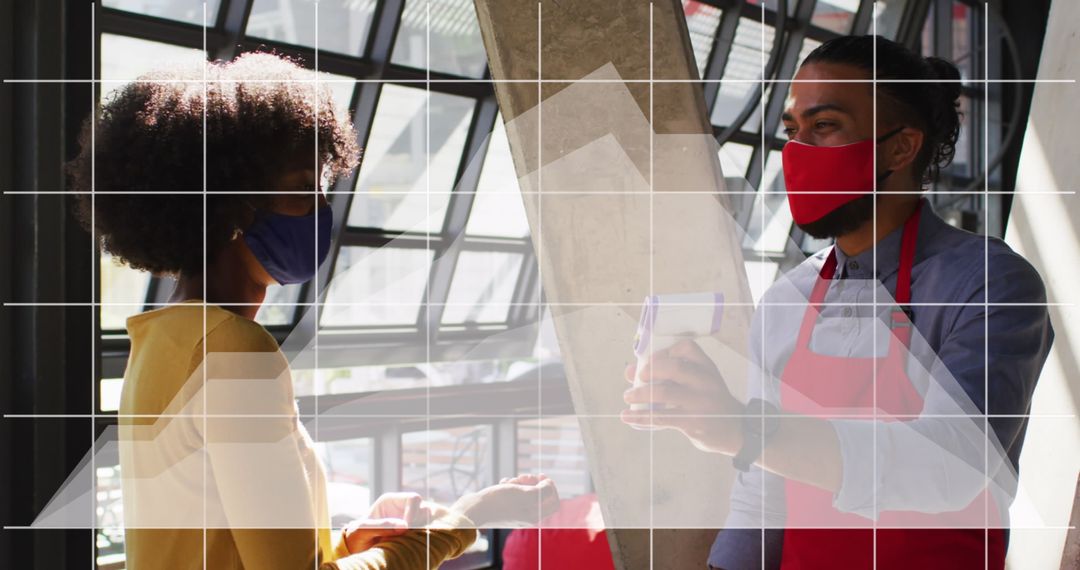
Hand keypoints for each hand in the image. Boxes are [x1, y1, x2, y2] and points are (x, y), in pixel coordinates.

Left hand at [343, 492, 432, 552]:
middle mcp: (402, 508)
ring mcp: (409, 520)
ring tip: (409, 544)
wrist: (357, 551)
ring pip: (428, 522)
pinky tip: (412, 547)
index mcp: (390, 501)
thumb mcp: (362, 531)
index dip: (413, 513)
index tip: (406, 530)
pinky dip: (423, 540)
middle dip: (420, 525)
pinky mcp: (413, 532)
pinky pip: (427, 533)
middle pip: (424, 510)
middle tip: (409, 539)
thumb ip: (381, 526)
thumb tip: (404, 527)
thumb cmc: (356, 537)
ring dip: (422, 533)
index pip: (413, 499)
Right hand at [450, 474, 559, 527]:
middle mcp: (526, 516)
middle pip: (539, 495)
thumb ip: (542, 490)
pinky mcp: (503, 507)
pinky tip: (502, 483)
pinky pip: (513, 493)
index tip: (542, 477)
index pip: (554, 502)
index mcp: (534, 516)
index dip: (551, 487)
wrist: (473, 510)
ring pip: (525, 491)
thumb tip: (548, 485)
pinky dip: (510, 485)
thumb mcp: (525, 494)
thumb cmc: (499, 502)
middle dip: (533, 482)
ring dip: (519, 481)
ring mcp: (514, 511)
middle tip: (524, 477)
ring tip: (510, 481)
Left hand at [620, 339, 742, 453]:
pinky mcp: (693, 422)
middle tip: (638, 378)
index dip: (664, 352)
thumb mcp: (698, 384)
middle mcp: (705, 382)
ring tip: (627, 397)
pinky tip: (628, 417)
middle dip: (649, 370)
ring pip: (664, 393)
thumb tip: (629, 372)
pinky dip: (640, 417)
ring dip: (640, 394)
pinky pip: (661, 418)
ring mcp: (700, 403)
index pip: (686, 348)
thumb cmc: (710, 403)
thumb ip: (668, 376)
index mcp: (707, 368)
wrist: (735, 431)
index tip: (651, 361)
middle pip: (673, 367)